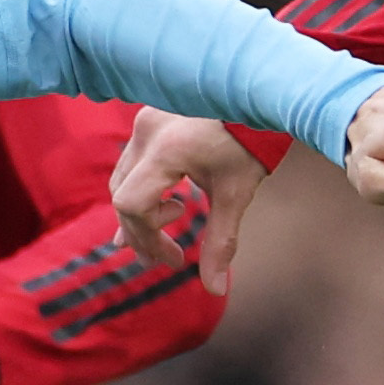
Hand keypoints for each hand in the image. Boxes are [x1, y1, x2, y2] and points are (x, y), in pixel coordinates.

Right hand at [108, 112, 265, 295]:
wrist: (262, 95)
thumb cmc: (252, 143)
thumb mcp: (236, 195)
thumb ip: (221, 241)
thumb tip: (215, 289)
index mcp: (165, 151)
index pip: (131, 206)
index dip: (149, 239)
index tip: (177, 258)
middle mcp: (147, 132)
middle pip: (122, 196)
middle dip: (142, 232)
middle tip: (166, 256)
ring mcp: (145, 121)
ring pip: (122, 179)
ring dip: (140, 211)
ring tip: (161, 232)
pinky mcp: (150, 117)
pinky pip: (132, 161)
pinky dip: (141, 187)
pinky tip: (161, 204)